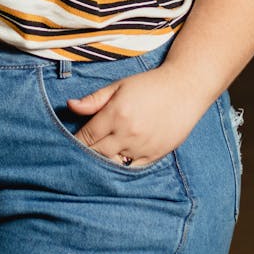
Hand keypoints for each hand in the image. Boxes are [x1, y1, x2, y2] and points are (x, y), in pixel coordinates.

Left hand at [67, 67, 202, 166]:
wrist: (184, 89)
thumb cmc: (148, 84)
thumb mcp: (119, 86)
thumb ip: (94, 99)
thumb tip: (70, 105)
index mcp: (116, 113)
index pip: (86, 136)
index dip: (75, 141)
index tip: (69, 143)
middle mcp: (127, 133)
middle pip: (96, 153)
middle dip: (86, 153)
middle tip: (78, 153)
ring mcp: (142, 146)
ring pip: (112, 163)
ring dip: (102, 161)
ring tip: (95, 159)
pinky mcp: (155, 155)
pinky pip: (131, 169)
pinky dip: (121, 166)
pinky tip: (116, 161)